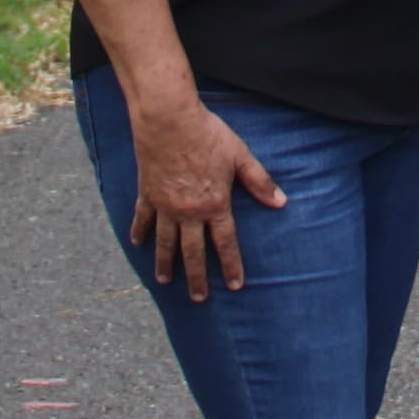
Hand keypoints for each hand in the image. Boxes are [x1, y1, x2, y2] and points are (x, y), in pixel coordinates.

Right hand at [129, 98, 285, 300]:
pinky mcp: (147, 194)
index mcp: (215, 204)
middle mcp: (189, 212)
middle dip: (197, 278)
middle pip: (193, 252)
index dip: (231, 265)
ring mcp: (165, 206)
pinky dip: (139, 232)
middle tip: (199, 298)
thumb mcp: (240, 156)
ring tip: (166, 282)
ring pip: (166, 242)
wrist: (169, 120)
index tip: (235, 285)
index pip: (226, 243)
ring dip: (166, 264)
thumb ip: (259, 182)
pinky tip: (138, 244)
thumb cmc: (208, 134)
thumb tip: (281, 202)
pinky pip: (143, 219)